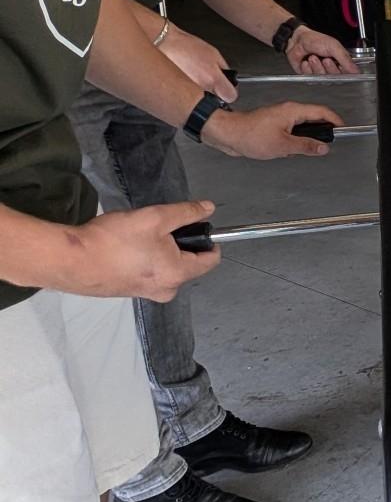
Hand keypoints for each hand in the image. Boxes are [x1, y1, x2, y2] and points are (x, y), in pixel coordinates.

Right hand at [65, 201, 220, 301]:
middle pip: (188, 263)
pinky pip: (148, 272)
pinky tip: (126, 248)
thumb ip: (186, 213)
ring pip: (166, 267)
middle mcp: (166, 290)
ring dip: (160, 250)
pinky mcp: (129, 291)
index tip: (198, 226)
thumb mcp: (155, 218)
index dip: (209, 240)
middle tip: (158, 227)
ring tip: (138, 236)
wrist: (70, 261)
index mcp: (177, 274)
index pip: (210, 260)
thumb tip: (207, 209)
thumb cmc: (113, 241)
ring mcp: (146, 293)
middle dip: (179, 243)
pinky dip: (143, 259)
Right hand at [159, 26, 238, 102]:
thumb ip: (225, 69)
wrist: (162, 44)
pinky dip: (188, 93)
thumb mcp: (214, 53)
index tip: (227, 87)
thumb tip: (230, 78)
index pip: (231, 97)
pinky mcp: (176, 95)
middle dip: (216, 93)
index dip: (230, 91)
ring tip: (195, 79)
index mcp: (213, 78)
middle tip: (209, 81)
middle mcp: (201, 88)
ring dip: (201, 94)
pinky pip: (188, 99)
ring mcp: (188, 93)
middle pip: (217, 102)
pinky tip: (186, 81)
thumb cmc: (185, 45)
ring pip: (202, 102)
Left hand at [203, 102, 345, 159]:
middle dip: (322, 131)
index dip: (335, 121)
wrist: (228, 134)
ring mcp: (280, 116)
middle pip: (314, 117)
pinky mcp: (273, 123)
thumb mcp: (283, 145)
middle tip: (327, 143)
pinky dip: (295, 139)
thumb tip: (322, 147)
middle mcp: (288, 110)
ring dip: (307, 137)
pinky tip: (290, 150)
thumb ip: (306, 146)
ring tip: (305, 150)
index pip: (322, 112)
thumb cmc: (250, 135)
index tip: (343, 129)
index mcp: (293, 111)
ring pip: (302, 125)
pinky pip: (292, 130)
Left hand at [286, 26, 359, 74]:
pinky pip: (310, 78)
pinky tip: (306, 62)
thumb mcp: (334, 47)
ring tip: (313, 57)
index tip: (339, 65)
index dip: (343, 72)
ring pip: (322, 78)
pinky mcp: (309, 76)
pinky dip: (307, 69)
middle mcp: (331, 70)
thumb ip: (345, 59)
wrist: (297, 40)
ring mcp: (320, 74)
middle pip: (335, 78)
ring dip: (317, 67)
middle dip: (329, 68)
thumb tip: (357, 71)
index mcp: (340, 62)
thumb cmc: (315, 40)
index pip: (347, 74)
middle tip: (325, 59)